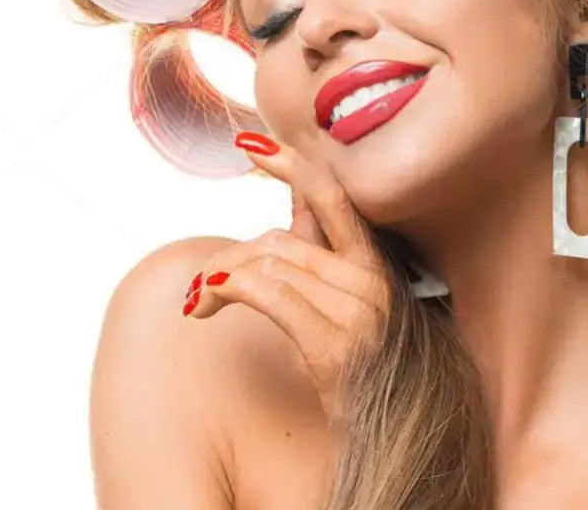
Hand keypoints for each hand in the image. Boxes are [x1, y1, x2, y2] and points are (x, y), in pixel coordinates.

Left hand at [182, 139, 392, 426]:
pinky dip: (233, 288)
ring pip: (272, 264)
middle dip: (232, 256)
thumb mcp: (343, 305)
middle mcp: (372, 279)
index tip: (251, 144)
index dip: (293, 164)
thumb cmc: (359, 372)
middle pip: (283, 239)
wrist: (390, 443)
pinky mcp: (337, 344)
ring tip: (197, 303)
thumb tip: (293, 205)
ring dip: (222, 279)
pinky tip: (207, 298)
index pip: (332, 196)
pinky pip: (274, 295)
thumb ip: (320, 254)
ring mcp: (359, 310)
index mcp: (374, 264)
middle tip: (201, 283)